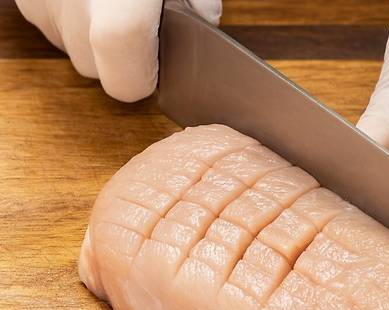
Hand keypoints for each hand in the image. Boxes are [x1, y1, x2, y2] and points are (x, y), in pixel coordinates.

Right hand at [16, 0, 221, 101]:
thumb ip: (198, 1)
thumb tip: (202, 24)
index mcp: (121, 7)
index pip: (123, 73)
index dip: (139, 80)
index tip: (153, 73)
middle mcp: (75, 5)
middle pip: (95, 68)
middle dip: (121, 60)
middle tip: (142, 26)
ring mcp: (43, 0)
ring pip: (70, 48)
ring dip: (93, 39)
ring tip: (114, 2)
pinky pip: (50, 24)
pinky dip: (71, 18)